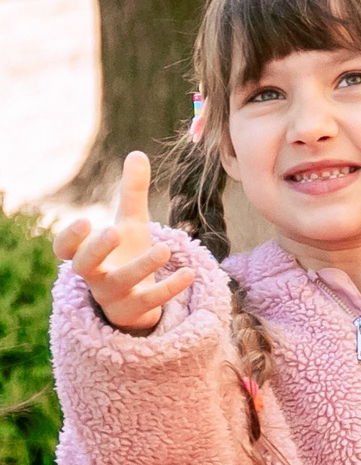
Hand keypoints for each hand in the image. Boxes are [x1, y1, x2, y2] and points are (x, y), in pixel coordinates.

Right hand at [55, 152, 192, 334]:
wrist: (135, 299)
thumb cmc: (126, 254)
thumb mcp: (131, 222)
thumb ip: (132, 192)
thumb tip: (136, 153)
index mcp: (87, 254)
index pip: (65, 249)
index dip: (69, 238)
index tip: (84, 221)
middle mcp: (95, 276)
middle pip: (85, 266)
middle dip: (97, 250)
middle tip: (113, 231)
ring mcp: (113, 295)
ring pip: (120, 283)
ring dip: (140, 267)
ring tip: (164, 248)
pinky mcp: (135, 310)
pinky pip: (149, 302)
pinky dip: (169, 288)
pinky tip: (190, 273)